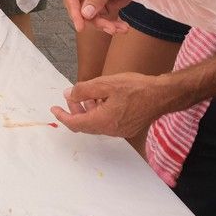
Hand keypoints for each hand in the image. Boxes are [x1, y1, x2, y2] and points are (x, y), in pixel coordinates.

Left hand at [51, 71, 173, 136]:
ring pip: (97, 124)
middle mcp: (111, 130)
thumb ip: (84, 90)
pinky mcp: (128, 127)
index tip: (54, 108)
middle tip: (71, 97)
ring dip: (88, 111)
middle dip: (75, 111)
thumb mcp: (105, 84)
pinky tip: (102, 99)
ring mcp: (121, 131)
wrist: (162, 95)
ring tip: (87, 95)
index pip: (76, 123)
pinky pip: (107, 123)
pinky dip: (100, 113)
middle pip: (86, 125)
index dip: (62, 116)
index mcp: (103, 121)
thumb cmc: (136, 87)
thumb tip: (68, 95)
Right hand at [62, 0, 130, 34]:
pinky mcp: (106, 7)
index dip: (74, 13)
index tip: (80, 27)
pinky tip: (123, 27)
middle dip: (97, 22)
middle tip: (110, 28)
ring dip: (108, 25)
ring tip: (122, 28)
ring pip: (95, 19)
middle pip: (84, 12)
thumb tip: (85, 13)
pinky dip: (114, 25)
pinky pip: (106, 20)